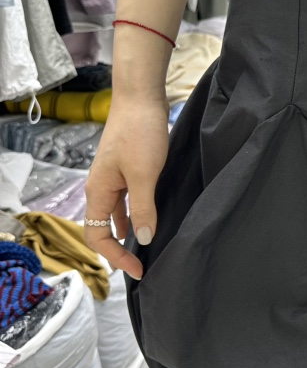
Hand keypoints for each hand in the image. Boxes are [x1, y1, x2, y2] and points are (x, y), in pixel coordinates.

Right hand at [84, 98, 169, 278]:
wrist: (142, 99)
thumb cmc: (140, 133)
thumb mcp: (145, 175)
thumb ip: (143, 208)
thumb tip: (144, 239)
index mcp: (98, 191)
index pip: (96, 236)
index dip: (115, 257)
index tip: (138, 269)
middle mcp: (101, 188)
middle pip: (103, 229)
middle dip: (119, 250)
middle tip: (142, 265)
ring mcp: (114, 179)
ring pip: (115, 215)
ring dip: (128, 233)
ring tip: (147, 248)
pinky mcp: (128, 171)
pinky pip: (127, 201)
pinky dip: (135, 214)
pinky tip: (149, 220)